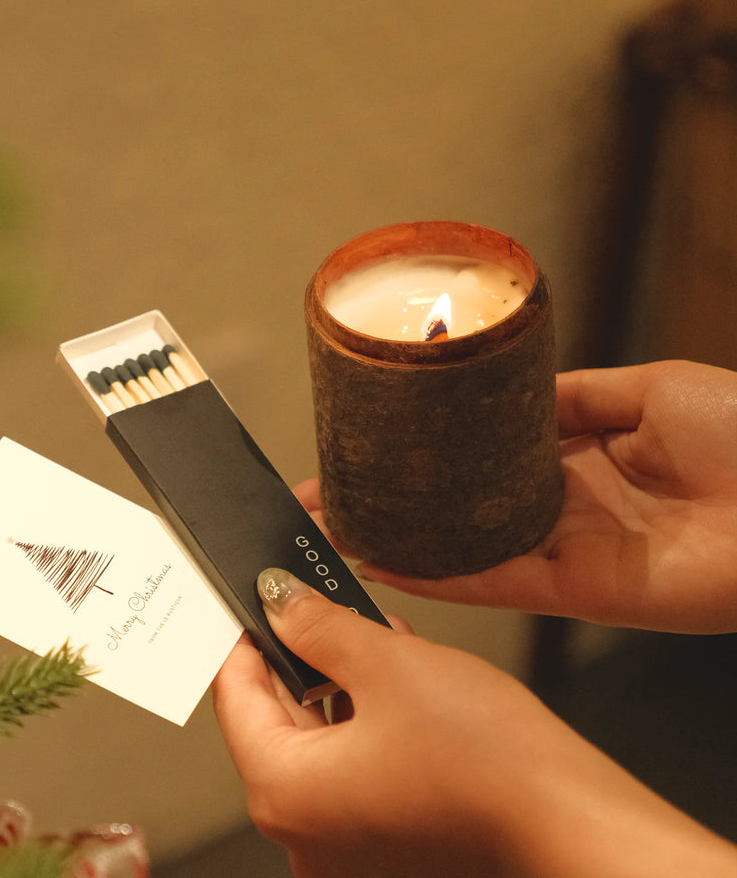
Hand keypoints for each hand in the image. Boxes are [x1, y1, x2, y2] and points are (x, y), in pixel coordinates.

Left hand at [212, 569, 736, 877]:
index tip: (257, 599)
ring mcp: (343, 847)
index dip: (245, 636)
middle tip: (316, 604)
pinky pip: (350, 769)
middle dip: (299, 656)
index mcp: (284, 794)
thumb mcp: (385, 662)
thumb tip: (277, 598)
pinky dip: (363, 721)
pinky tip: (392, 677)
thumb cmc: (487, 759)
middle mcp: (303, 835)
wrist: (569, 819)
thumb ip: (316, 624)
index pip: (236, 697)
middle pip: (275, 720)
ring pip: (317, 741)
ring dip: (337, 683)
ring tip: (365, 633)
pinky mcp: (382, 845)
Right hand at [300, 360, 736, 633]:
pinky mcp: (575, 588)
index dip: (429, 450)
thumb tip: (507, 386)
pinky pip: (492, 581)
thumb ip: (571, 397)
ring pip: (463, 549)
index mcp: (580, 453)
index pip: (483, 454)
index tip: (374, 441)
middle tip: (328, 493)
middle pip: (460, 506)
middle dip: (396, 501)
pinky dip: (435, 576)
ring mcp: (565, 548)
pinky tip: (381, 561)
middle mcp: (563, 504)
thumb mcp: (646, 388)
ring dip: (397, 541)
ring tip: (333, 527)